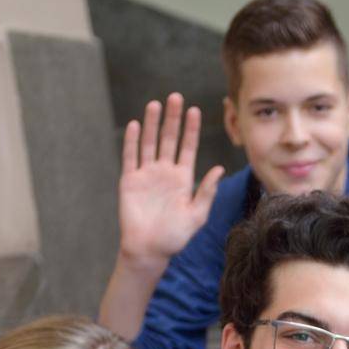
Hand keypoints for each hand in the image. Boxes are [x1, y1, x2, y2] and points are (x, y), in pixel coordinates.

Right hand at [118, 94, 223, 267]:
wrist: (149, 250)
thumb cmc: (174, 237)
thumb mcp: (196, 216)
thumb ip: (206, 192)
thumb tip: (219, 170)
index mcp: (182, 179)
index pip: (188, 148)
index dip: (191, 130)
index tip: (194, 111)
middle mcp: (164, 173)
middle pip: (169, 139)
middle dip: (172, 119)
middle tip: (175, 97)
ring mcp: (146, 175)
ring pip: (150, 143)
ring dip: (152, 124)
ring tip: (155, 104)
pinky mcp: (129, 181)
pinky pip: (131, 157)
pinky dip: (133, 142)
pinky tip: (136, 125)